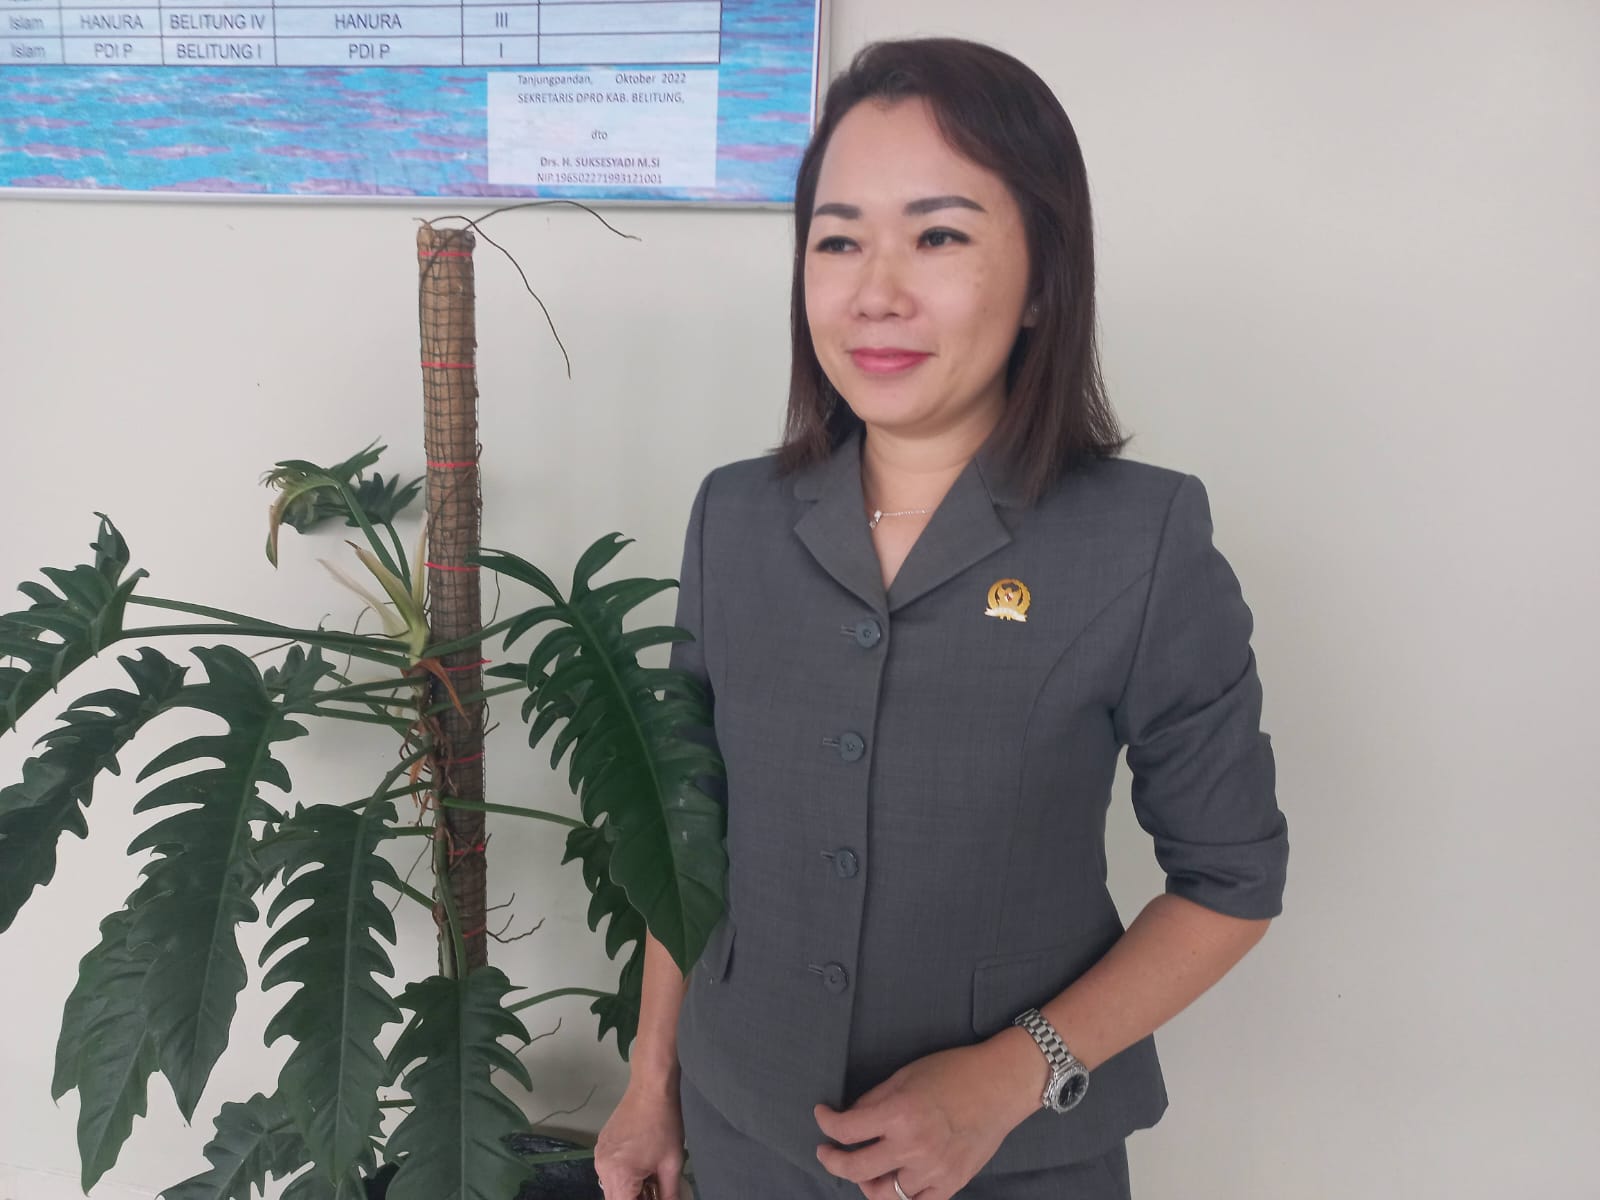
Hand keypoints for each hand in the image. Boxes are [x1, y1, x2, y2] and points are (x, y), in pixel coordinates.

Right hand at [594, 1075, 685, 1199]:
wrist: (651, 1089)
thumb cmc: (664, 1124)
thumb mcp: (671, 1165)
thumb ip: (669, 1194)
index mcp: (619, 1175)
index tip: (654, 1197)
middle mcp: (602, 1168)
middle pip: (614, 1199)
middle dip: (634, 1198)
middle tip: (654, 1192)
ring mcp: (599, 1156)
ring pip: (610, 1187)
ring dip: (628, 1190)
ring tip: (650, 1179)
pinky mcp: (601, 1146)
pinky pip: (609, 1171)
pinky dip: (622, 1175)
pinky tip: (641, 1166)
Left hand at [812, 1042, 1030, 1199]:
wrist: (1000, 1084)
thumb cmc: (954, 1072)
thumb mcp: (905, 1075)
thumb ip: (873, 1100)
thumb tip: (850, 1119)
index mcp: (899, 1113)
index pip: (847, 1129)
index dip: (826, 1123)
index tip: (823, 1117)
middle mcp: (913, 1146)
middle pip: (856, 1170)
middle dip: (833, 1161)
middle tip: (827, 1153)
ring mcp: (933, 1170)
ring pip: (884, 1194)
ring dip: (867, 1183)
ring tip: (865, 1170)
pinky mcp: (952, 1183)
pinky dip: (901, 1197)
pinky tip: (894, 1183)